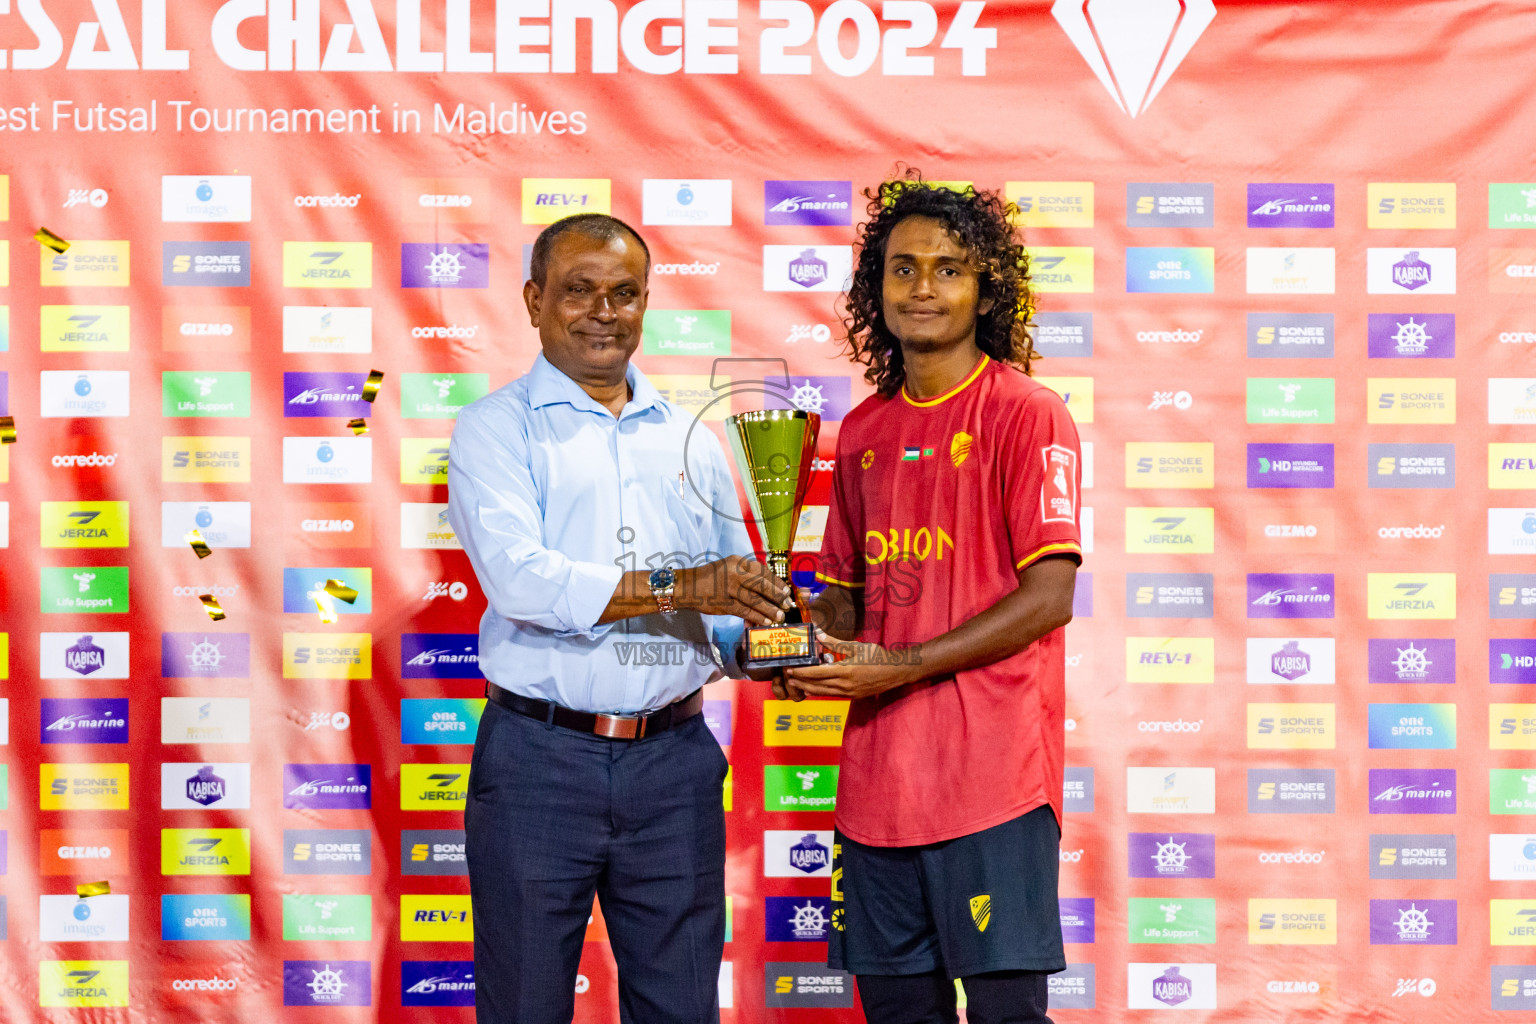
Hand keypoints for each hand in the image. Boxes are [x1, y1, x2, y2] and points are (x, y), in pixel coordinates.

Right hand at [676, 555, 793, 626]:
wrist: (687, 586)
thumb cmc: (711, 578)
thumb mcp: (729, 568)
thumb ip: (747, 575)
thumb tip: (769, 588)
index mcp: (737, 562)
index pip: (762, 571)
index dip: (776, 582)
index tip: (787, 591)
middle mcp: (734, 573)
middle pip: (761, 584)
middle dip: (777, 595)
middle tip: (787, 604)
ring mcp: (728, 588)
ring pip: (754, 599)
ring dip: (769, 609)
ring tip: (780, 616)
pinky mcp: (723, 603)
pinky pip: (744, 611)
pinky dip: (757, 617)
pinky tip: (765, 621)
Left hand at [783, 630, 921, 699]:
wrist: (895, 672)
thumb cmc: (877, 657)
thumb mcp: (856, 646)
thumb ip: (836, 643)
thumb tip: (819, 634)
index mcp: (846, 671)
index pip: (817, 673)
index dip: (802, 672)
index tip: (790, 669)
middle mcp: (845, 684)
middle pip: (817, 685)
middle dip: (800, 681)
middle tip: (787, 677)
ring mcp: (849, 693)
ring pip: (822, 692)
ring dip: (808, 688)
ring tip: (796, 683)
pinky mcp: (852, 696)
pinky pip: (831, 694)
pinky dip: (819, 691)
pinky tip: (812, 688)